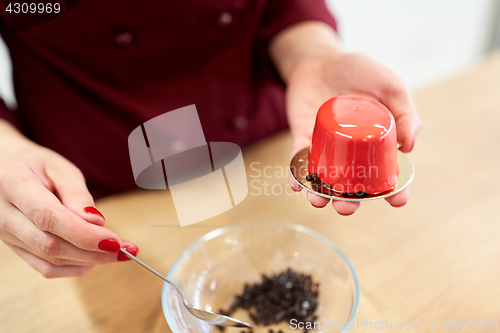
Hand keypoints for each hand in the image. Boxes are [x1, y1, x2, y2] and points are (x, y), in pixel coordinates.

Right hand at [0, 128, 137, 277]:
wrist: (7, 174)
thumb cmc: (37, 166)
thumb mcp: (60, 168)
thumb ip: (77, 194)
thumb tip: (96, 222)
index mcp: (12, 184)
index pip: (48, 217)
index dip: (83, 233)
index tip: (114, 240)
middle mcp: (2, 213)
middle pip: (49, 244)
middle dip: (92, 251)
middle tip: (125, 250)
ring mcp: (5, 235)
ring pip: (49, 259)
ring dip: (88, 261)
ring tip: (117, 253)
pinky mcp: (14, 248)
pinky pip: (44, 267)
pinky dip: (73, 268)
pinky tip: (94, 259)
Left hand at [270, 22, 421, 214]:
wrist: (322, 58)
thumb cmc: (360, 71)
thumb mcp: (389, 85)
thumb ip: (404, 112)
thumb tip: (410, 147)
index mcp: (376, 143)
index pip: (388, 173)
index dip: (394, 190)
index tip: (397, 201)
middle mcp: (352, 152)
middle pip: (353, 185)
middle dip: (350, 202)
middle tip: (347, 207)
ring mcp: (327, 147)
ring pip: (324, 179)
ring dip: (320, 195)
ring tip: (318, 201)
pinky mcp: (303, 138)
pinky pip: (299, 160)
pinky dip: (296, 173)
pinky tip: (295, 183)